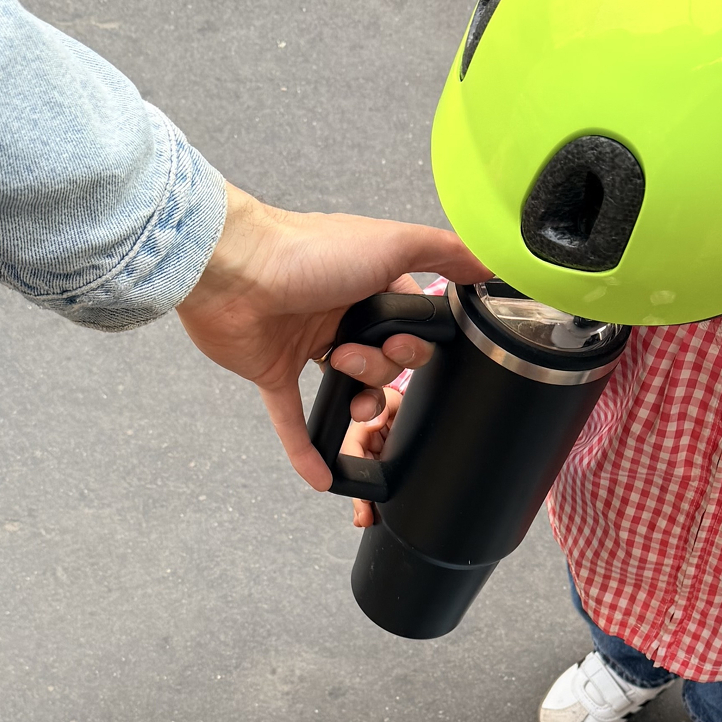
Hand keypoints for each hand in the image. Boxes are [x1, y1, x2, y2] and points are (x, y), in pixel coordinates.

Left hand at [174, 184, 486, 490]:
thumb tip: (488, 263)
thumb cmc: (308, 251)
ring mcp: (305, 343)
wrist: (233, 270)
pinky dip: (307, 449)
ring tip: (349, 388)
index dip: (414, 343)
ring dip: (358, 401)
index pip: (409, 325)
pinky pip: (294, 419)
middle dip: (383, 369)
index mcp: (367, 283)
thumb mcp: (392, 244)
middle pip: (383, 361)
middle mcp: (338, 312)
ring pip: (349, 389)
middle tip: (358, 355)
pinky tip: (322, 478)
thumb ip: (444, 253)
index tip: (403, 344)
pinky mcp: (273, 371)